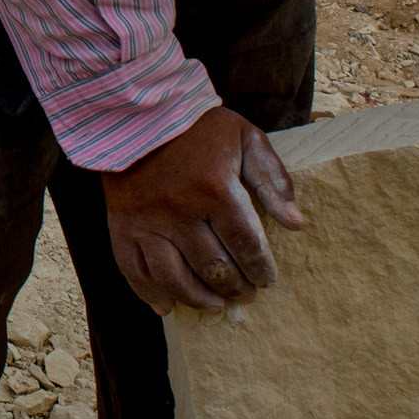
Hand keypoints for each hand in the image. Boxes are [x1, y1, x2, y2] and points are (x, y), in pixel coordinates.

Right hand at [101, 105, 305, 313]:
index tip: (267, 280)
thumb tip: (296, 224)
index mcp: (216, 190)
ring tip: (215, 307)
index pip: (246, 245)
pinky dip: (150, 294)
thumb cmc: (199, 126)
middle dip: (236, 288)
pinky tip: (166, 307)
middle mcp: (181, 211)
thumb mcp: (246, 139)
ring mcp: (148, 221)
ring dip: (199, 299)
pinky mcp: (122, 225)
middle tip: (245, 295)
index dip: (261, 269)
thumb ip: (272, 179)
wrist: (138, 112)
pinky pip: (134, 270)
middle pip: (214, 267)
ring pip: (175, 278)